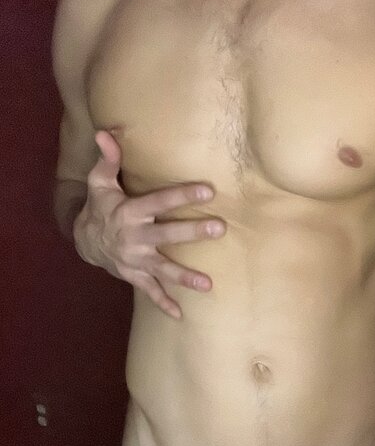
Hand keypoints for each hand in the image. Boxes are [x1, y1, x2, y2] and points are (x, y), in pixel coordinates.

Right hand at [73, 130, 226, 318]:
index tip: (208, 190)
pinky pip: (150, 291)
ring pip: (162, 269)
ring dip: (184, 276)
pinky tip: (181, 315)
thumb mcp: (100, 183)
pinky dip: (163, 304)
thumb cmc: (100, 207)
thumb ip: (108, 158)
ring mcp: (134, 260)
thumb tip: (107, 131)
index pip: (158, 201)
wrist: (84, 241)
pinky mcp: (135, 276)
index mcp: (128, 212)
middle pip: (166, 235)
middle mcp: (133, 238)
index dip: (181, 195)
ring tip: (207, 283)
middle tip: (219, 229)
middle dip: (192, 233)